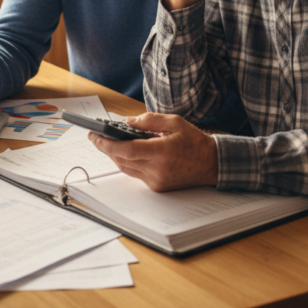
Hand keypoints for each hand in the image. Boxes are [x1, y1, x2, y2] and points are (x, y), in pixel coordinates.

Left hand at [88, 112, 218, 191]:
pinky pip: (135, 174)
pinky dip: (126, 162)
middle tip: (94, 136)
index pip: (126, 150)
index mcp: (161, 152)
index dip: (107, 144)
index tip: (95, 136)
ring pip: (126, 168)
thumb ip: (149, 120)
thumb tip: (128, 122)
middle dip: (105, 148)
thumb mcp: (174, 122)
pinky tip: (122, 152)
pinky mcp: (158, 186)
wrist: (212, 164)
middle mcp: (157, 169)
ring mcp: (156, 180)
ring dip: (114, 155)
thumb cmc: (194, 141)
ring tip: (104, 143)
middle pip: (122, 160)